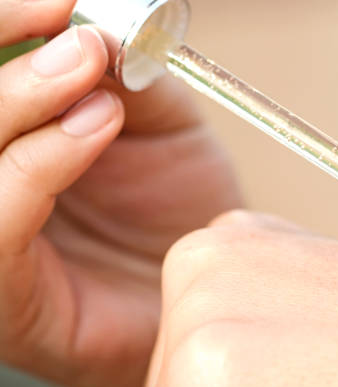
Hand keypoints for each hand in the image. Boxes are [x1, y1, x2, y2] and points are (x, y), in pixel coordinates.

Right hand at [0, 2, 240, 386]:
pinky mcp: (4, 298)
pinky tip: (98, 126)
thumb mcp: (163, 130)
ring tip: (97, 81)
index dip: (2, 29)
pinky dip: (41, 162)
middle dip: (10, 68)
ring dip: (22, 103)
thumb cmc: (182, 214)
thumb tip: (96, 25)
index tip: (61, 5)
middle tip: (80, 39)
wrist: (209, 292)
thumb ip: (129, 80)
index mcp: (13, 146)